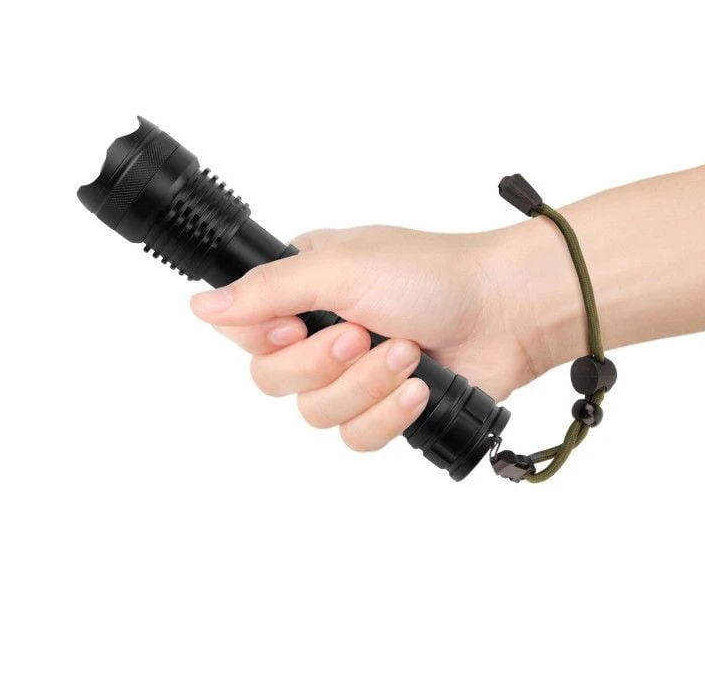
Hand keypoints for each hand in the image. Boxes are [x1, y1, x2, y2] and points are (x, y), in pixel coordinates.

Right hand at [189, 226, 544, 451]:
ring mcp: (353, 374)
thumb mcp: (341, 268)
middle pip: (274, 379)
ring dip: (364, 386)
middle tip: (360, 335)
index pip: (243, 330)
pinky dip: (388, 413)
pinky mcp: (384, 407)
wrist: (504, 311)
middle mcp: (321, 331)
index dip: (263, 339)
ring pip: (317, 414)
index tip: (296, 327)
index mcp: (303, 289)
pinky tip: (417, 386)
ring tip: (405, 353)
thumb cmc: (431, 273)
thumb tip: (200, 306)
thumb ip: (268, 291)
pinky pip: (358, 436)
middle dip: (321, 364)